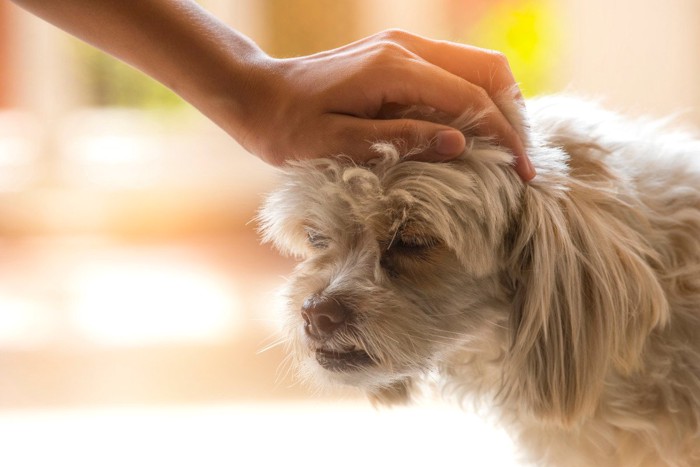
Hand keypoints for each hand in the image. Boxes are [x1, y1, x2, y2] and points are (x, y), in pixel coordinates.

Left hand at [238, 30, 534, 180]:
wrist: (258, 95)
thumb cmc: (288, 127)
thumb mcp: (339, 143)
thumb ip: (402, 139)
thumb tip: (460, 144)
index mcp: (394, 69)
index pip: (471, 99)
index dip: (503, 137)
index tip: (522, 174)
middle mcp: (406, 47)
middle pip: (488, 69)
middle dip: (514, 115)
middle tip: (520, 161)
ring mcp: (403, 46)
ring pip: (476, 65)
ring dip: (499, 104)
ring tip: (505, 148)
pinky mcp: (397, 54)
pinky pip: (454, 70)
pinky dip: (475, 97)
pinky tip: (475, 130)